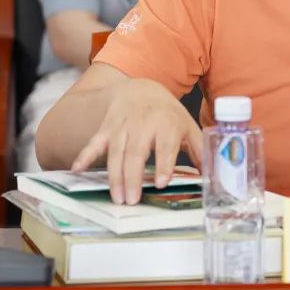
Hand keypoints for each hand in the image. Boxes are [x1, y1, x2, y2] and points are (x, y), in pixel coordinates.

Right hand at [71, 78, 201, 204]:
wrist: (141, 88)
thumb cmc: (167, 114)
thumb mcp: (187, 127)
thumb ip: (199, 151)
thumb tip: (212, 177)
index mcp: (167, 124)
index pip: (165, 146)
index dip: (163, 164)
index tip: (161, 183)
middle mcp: (143, 124)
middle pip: (136, 153)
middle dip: (133, 177)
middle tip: (132, 200)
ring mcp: (122, 126)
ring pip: (116, 153)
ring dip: (114, 176)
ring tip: (117, 198)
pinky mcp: (106, 128)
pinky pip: (94, 143)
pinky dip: (84, 156)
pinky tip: (77, 170)